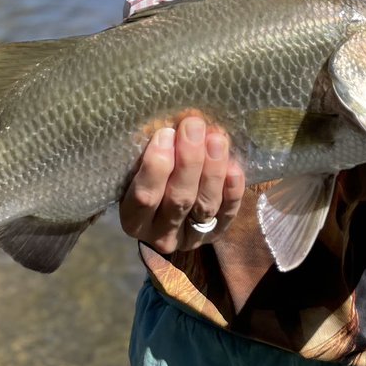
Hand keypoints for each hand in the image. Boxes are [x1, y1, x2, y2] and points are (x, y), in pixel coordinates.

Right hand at [119, 116, 245, 252]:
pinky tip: (233, 167)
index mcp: (132, 218)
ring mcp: (190, 238)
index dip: (156, 166)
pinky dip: (232, 192)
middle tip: (194, 127)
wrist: (165, 206)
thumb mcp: (137, 169)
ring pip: (204, 206)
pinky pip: (226, 215)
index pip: (144, 196)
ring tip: (216, 140)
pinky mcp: (215, 234)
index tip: (166, 133)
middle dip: (189, 160)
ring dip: (212, 171)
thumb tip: (168, 127)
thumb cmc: (146, 175)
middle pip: (179, 199)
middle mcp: (160, 234)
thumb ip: (149, 155)